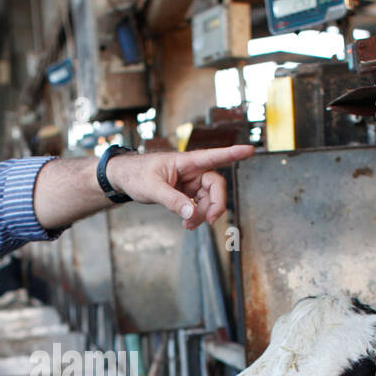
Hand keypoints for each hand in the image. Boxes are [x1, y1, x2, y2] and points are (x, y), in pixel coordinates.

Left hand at [107, 144, 254, 230]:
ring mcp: (190, 182)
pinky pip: (199, 205)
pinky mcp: (186, 192)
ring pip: (208, 199)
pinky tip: (188, 224)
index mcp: (186, 161)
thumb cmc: (137, 175)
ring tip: (189, 226)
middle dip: (215, 204)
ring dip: (203, 214)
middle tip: (208, 221)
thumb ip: (172, 201)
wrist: (125, 179)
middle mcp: (192, 170)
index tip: (250, 149)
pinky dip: (196, 216)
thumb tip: (190, 214)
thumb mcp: (152, 188)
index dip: (232, 153)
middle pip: (216, 185)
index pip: (214, 156)